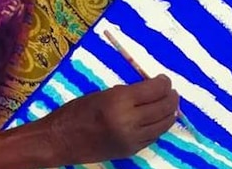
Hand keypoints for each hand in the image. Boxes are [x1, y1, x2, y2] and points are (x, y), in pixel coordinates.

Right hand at [42, 76, 178, 164]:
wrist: (60, 140)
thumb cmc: (76, 112)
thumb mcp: (101, 94)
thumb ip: (126, 93)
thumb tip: (149, 89)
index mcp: (119, 101)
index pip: (154, 90)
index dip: (163, 83)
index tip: (164, 79)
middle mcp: (129, 120)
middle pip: (162, 107)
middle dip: (171, 97)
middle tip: (170, 91)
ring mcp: (131, 138)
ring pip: (162, 125)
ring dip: (170, 112)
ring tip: (170, 104)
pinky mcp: (131, 151)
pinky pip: (153, 137)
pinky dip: (159, 127)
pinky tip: (159, 120)